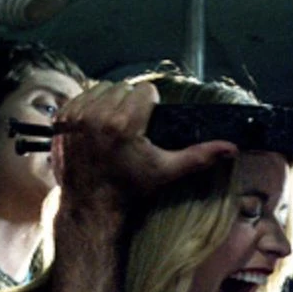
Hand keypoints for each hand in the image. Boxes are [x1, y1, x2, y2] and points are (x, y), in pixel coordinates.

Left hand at [52, 81, 236, 221]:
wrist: (91, 203)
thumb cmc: (129, 188)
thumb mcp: (166, 172)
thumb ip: (199, 156)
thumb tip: (231, 148)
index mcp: (124, 124)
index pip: (144, 90)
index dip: (149, 105)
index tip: (145, 124)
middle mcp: (97, 116)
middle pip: (123, 87)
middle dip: (129, 103)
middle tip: (130, 128)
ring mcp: (76, 117)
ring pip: (102, 88)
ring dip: (109, 101)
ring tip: (112, 126)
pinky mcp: (61, 119)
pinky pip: (81, 95)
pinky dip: (89, 105)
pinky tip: (94, 127)